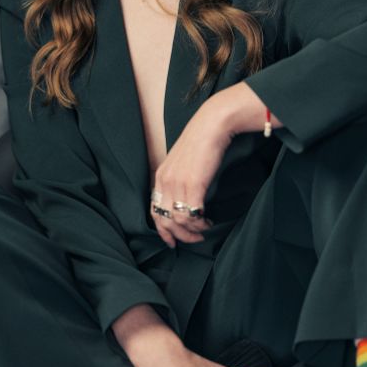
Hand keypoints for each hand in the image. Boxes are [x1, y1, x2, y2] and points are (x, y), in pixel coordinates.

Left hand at [150, 98, 231, 246]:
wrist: (211, 126)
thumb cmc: (201, 141)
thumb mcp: (182, 161)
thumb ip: (179, 179)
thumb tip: (185, 198)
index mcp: (160, 176)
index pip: (154, 211)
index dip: (162, 230)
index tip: (172, 241)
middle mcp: (165, 182)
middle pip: (164, 220)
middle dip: (178, 236)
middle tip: (193, 239)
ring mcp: (177, 184)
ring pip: (178, 221)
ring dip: (192, 231)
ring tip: (204, 229)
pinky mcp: (193, 185)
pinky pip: (191, 215)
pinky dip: (200, 223)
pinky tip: (208, 221)